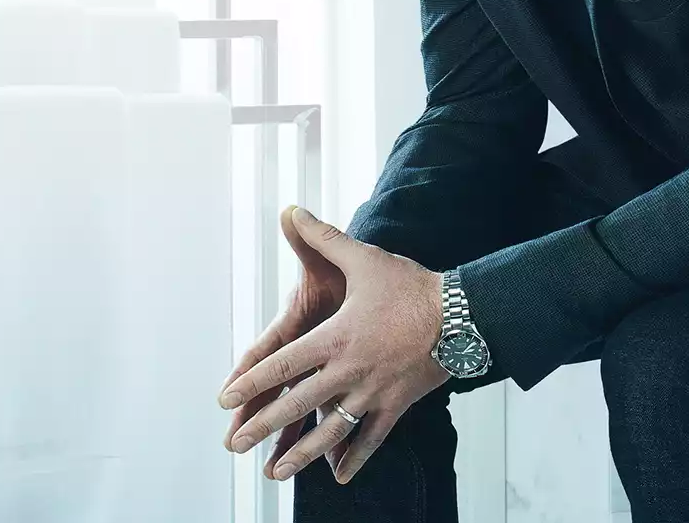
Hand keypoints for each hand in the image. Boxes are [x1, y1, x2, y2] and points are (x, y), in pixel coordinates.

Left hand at [217, 206, 449, 484]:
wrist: (462, 314)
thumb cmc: (411, 286)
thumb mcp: (364, 258)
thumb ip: (324, 238)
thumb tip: (292, 211)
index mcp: (336, 337)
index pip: (283, 364)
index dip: (252, 383)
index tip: (226, 400)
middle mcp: (349, 370)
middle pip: (298, 404)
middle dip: (263, 426)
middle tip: (235, 446)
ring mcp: (373, 392)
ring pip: (330, 430)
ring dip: (300, 453)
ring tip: (274, 472)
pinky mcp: (396, 404)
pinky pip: (372, 438)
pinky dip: (354, 458)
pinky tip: (338, 477)